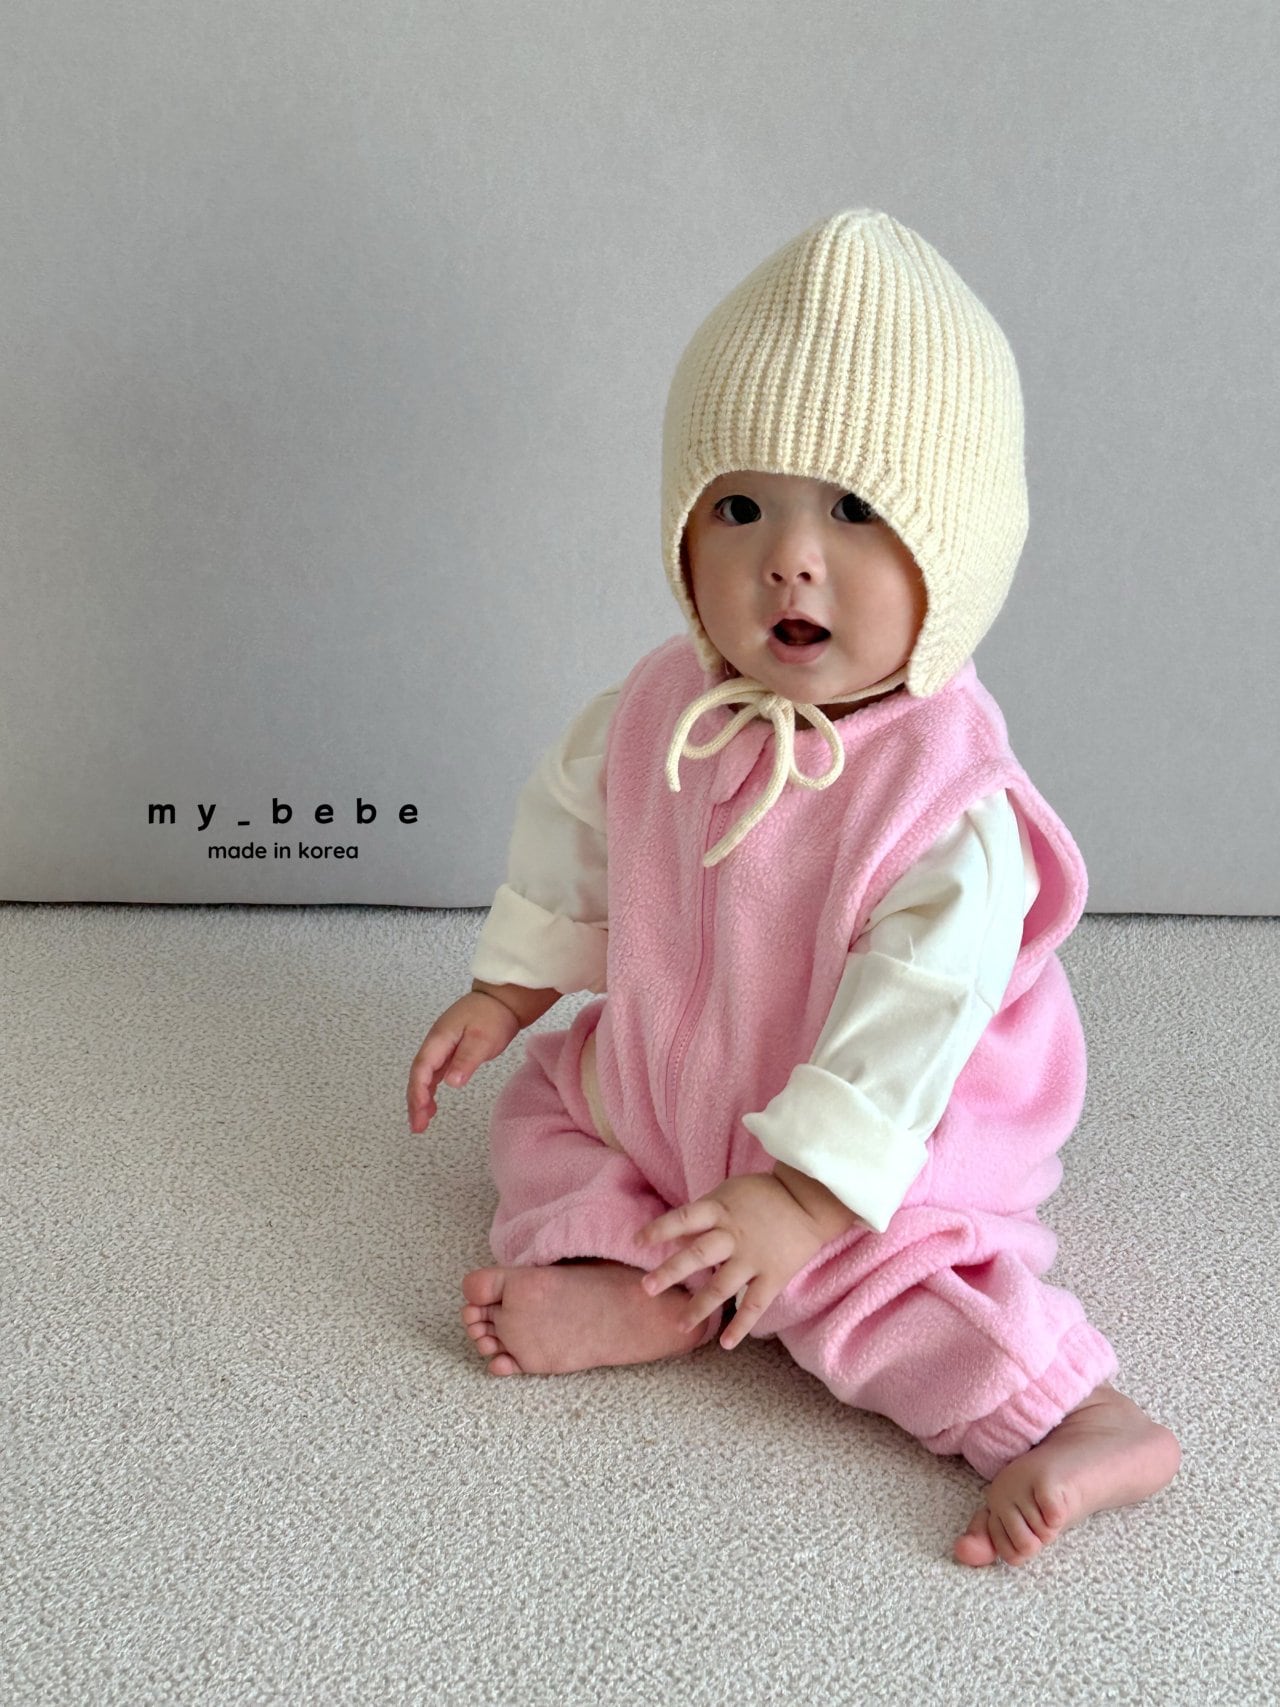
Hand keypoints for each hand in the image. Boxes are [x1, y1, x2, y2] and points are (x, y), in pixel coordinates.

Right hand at [407, 992, 519, 1132]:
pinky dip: (430, 1090)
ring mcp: (441, 1047)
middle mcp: (435, 1044)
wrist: (501, 999)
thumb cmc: (492, 1015)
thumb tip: (450, 1083)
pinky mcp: (449, 1050)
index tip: (421, 1112)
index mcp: (439, 1040)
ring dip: (420, 1098)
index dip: (418, 1092)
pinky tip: (432, 1103)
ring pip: (424, 1076)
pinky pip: (433, 1074)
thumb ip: (465, 1060)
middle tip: (417, 1127)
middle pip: (418, 1075)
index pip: (422, 1069)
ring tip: (422, 1122)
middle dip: (414, 1102)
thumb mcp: (482, 1039)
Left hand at [637, 1172, 830, 1348]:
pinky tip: (725, 1344)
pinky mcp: (773, 1276)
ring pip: (722, 1287)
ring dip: (699, 1307)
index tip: (637, 1242)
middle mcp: (733, 1236)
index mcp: (720, 1210)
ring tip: (679, 1325)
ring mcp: (753, 1258)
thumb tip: (674, 1235)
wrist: (808, 1199)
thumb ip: (704, 1214)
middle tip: (646, 1289)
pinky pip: (755, 1305)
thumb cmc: (762, 1194)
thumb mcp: (728, 1193)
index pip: (683, 1219)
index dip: (659, 1230)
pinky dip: (741, 1325)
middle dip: (670, 1272)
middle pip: (697, 1255)